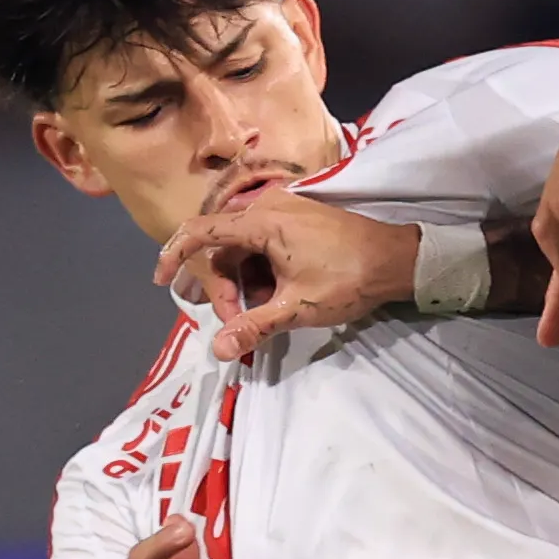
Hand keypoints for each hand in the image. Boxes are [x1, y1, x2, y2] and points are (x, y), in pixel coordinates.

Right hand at [151, 182, 421, 361]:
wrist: (398, 260)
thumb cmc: (348, 279)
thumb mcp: (298, 307)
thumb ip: (254, 325)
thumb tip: (218, 350)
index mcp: (261, 221)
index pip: (201, 231)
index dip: (174, 254)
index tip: (161, 281)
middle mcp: (267, 208)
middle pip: (223, 248)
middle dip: (222, 289)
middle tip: (235, 325)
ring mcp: (283, 213)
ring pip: (243, 252)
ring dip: (244, 286)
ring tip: (262, 316)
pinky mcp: (297, 223)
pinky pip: (263, 248)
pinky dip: (262, 275)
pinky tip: (276, 300)